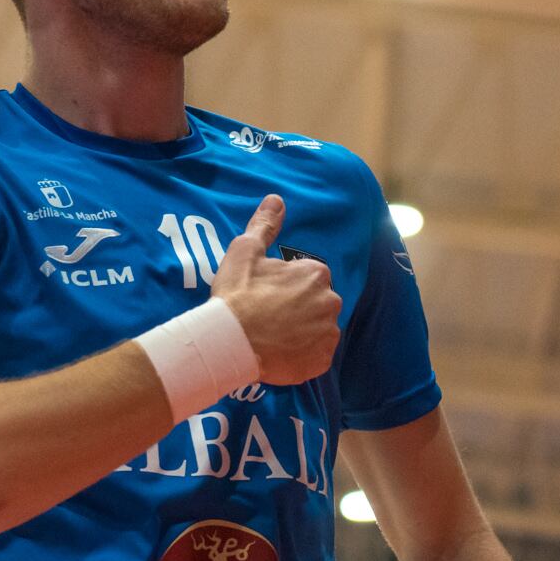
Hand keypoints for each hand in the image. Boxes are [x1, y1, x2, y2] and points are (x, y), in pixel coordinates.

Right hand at [211, 194, 341, 384]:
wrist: (229, 342)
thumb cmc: (237, 294)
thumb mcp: (245, 251)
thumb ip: (265, 224)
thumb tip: (277, 199)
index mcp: (316, 273)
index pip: (308, 277)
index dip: (286, 286)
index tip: (267, 294)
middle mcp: (331, 301)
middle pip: (317, 302)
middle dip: (299, 308)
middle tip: (269, 316)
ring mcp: (328, 333)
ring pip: (319, 328)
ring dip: (303, 331)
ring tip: (274, 336)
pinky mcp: (322, 361)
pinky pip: (317, 354)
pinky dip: (303, 354)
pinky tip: (281, 352)